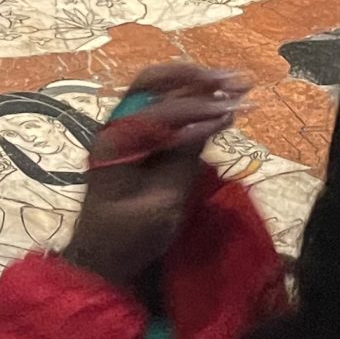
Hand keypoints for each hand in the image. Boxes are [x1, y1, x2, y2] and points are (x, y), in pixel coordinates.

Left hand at [61, 63, 247, 286]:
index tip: (235, 110)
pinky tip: (218, 103)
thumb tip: (212, 122)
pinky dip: (190, 101)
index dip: (200, 109)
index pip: (161, 111)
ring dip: (196, 84)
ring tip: (236, 84)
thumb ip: (184, 160)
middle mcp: (115, 125)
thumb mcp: (162, 204)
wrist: (101, 258)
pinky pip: (162, 108)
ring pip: (159, 91)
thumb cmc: (128, 237)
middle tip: (238, 82)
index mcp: (114, 140)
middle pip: (155, 84)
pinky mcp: (136, 140)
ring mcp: (123, 130)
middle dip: (198, 79)